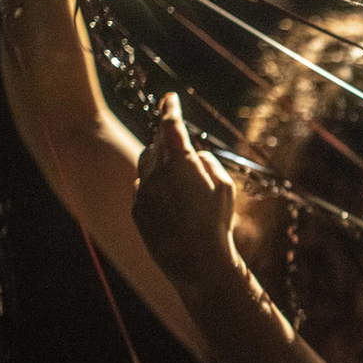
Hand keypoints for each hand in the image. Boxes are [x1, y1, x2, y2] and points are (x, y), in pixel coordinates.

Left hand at [133, 94, 238, 290]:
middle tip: (174, 135)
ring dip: (158, 160)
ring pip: (146, 164)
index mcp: (181, 164)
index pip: (171, 127)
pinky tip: (169, 198)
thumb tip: (195, 156)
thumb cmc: (216, 225)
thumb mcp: (225, 189)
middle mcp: (157, 174)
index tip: (169, 99)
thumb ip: (208, 163)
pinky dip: (153, 184)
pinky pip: (142, 187)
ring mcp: (143, 192)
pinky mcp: (137, 210)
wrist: (196, 263)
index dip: (170, 110)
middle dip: (165, 137)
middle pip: (156, 144)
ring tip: (174, 170)